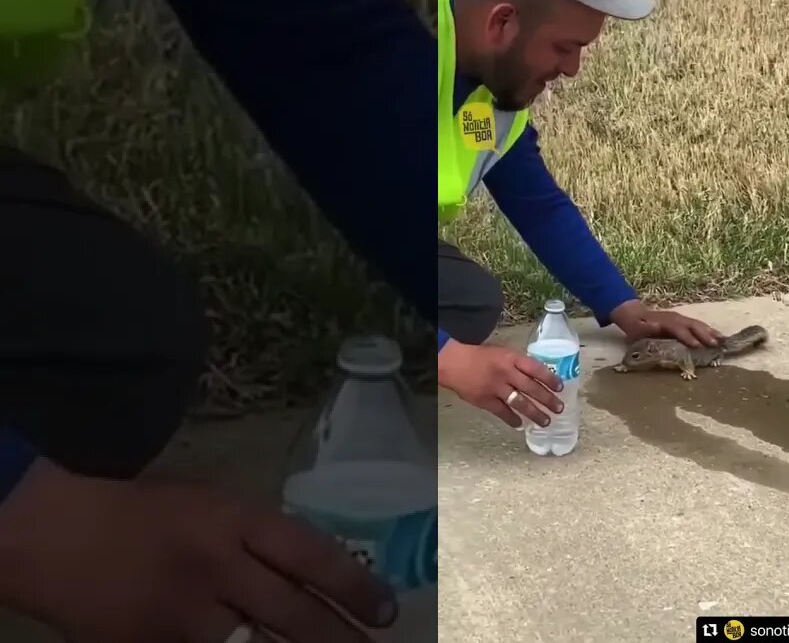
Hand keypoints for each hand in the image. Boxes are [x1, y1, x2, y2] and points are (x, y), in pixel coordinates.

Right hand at [0, 458, 397, 642]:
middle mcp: (215, 567)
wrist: (58, 537)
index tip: (387, 611)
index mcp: (233, 520)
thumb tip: (321, 574)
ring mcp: (182, 615)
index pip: (312, 556)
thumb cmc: (147, 513)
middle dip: (340, 638)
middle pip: (294, 614)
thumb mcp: (213, 504)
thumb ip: (262, 536)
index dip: (357, 588)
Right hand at [438, 339, 563, 427]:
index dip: (550, 379)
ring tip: (546, 421)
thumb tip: (538, 377)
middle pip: (531, 388)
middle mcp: (506, 373)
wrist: (454, 363)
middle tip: (559, 408)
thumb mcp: (503, 353)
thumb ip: (518, 364)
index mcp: (511, 358)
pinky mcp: (486, 401)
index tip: (560, 388)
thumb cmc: (481, 357)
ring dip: (535, 413)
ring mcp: (496, 388)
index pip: (536, 369)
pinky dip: (512, 419)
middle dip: (547, 400)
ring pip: (520, 403)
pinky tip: (520, 425)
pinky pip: (503, 412)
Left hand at [609, 299, 722, 347]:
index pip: (678, 329)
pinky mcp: (684, 321)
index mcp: (665, 322)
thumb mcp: (636, 328)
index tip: (697, 345)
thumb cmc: (636, 326)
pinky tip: (718, 336)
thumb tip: (657, 326)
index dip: (687, 337)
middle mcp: (675, 318)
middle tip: (716, 344)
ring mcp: (681, 318)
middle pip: (692, 325)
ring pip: (697, 324)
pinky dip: (709, 330)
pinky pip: (698, 325)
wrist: (634, 314)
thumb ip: (646, 328)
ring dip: (710, 332)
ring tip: (722, 341)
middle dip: (704, 334)